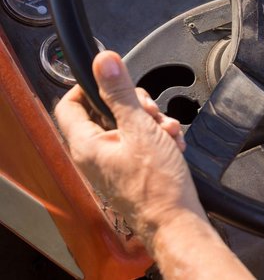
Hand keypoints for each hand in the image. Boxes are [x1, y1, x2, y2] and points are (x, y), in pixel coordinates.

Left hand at [54, 51, 203, 249]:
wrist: (176, 219)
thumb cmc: (157, 185)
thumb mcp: (140, 128)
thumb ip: (120, 93)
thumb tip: (104, 62)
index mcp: (86, 144)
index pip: (70, 103)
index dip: (90, 85)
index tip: (113, 78)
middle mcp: (94, 155)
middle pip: (107, 112)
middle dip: (135, 105)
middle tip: (150, 110)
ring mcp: (112, 163)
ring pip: (128, 126)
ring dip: (151, 122)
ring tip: (168, 131)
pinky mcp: (129, 170)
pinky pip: (139, 143)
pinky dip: (156, 138)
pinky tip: (171, 143)